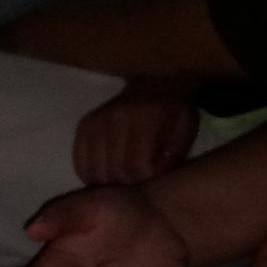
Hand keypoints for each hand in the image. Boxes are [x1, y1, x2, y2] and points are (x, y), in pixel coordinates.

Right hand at [73, 79, 198, 186]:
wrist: (154, 83)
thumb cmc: (173, 112)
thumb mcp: (186, 131)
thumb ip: (173, 156)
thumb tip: (151, 177)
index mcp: (146, 115)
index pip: (135, 164)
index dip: (144, 178)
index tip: (152, 176)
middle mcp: (116, 116)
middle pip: (113, 171)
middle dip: (127, 183)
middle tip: (138, 179)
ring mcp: (95, 121)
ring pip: (94, 172)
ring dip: (110, 183)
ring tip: (123, 177)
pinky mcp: (83, 127)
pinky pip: (81, 166)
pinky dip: (93, 176)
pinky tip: (108, 173)